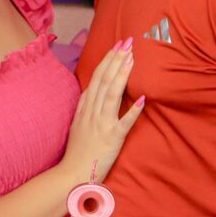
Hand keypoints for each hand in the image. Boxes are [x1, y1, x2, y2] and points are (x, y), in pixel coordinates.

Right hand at [62, 43, 141, 182]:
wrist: (73, 174)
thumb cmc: (77, 151)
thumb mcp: (77, 123)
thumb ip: (85, 106)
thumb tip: (92, 90)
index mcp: (85, 108)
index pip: (97, 78)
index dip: (108, 61)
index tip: (117, 46)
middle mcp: (92, 112)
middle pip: (104, 81)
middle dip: (116, 60)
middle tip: (128, 42)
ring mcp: (102, 125)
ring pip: (111, 95)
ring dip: (122, 75)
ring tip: (132, 58)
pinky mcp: (112, 139)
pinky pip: (124, 123)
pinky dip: (132, 111)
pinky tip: (142, 100)